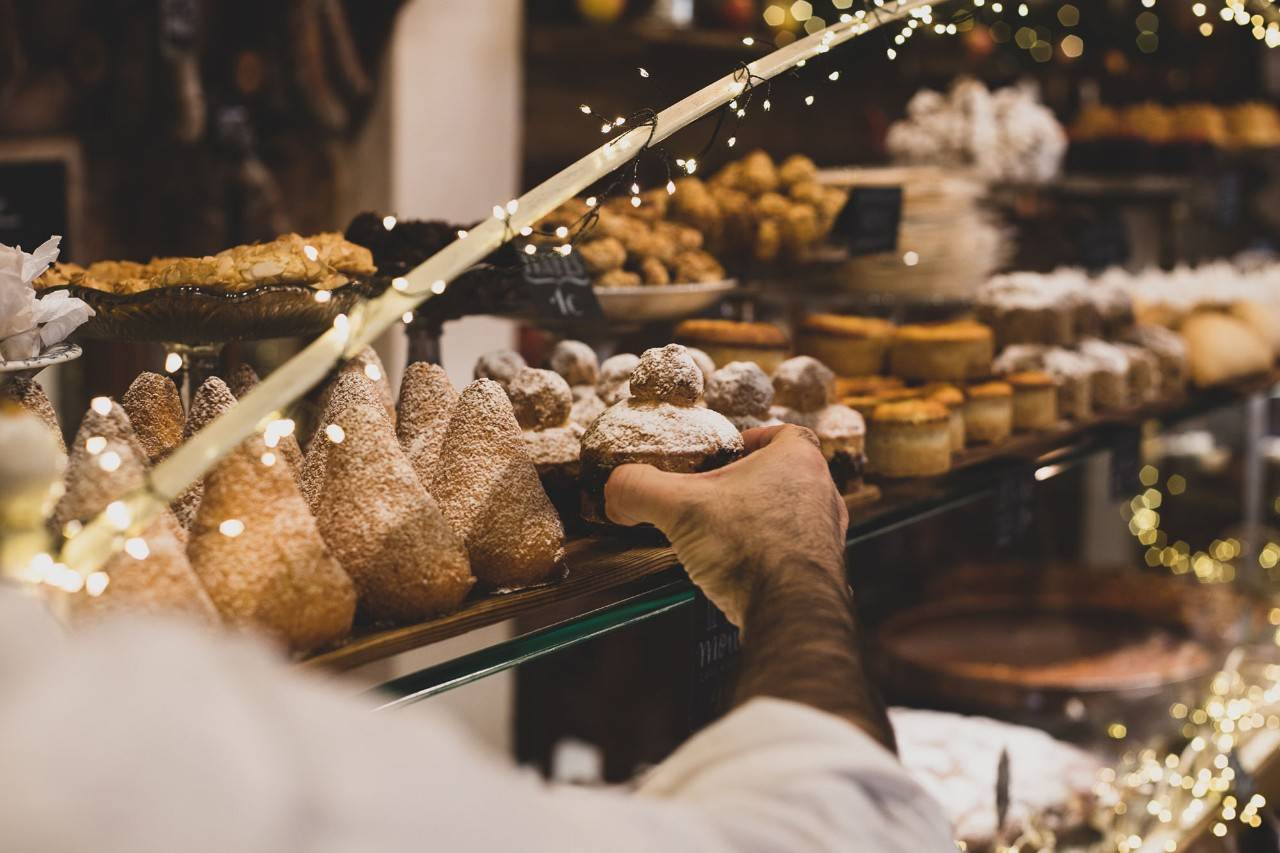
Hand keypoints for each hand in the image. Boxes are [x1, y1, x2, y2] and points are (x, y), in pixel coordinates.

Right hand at [604, 424, 847, 627]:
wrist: (790, 610)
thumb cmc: (748, 546)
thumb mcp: (678, 507)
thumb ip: (640, 489)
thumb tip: (614, 490)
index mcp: (798, 459)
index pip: (784, 433)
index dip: (757, 438)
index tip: (731, 451)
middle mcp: (822, 492)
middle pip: (785, 474)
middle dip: (749, 483)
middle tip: (716, 495)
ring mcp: (828, 534)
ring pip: (791, 514)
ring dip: (760, 519)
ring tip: (724, 534)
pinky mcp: (824, 571)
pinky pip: (794, 551)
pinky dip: (769, 554)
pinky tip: (740, 568)